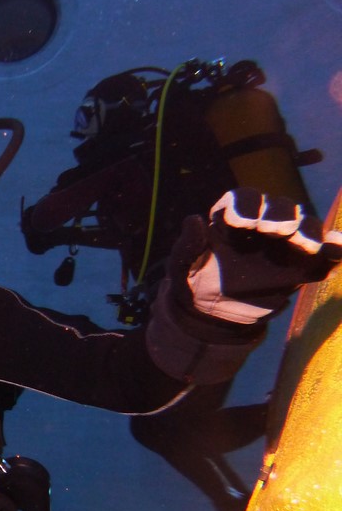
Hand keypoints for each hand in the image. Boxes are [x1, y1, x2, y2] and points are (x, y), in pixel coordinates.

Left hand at [171, 188, 341, 324]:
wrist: (213, 312)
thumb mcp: (183, 265)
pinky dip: (335, 250)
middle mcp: (263, 223)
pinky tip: (337, 250)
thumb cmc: (194, 281)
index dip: (246, 205)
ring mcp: (286, 243)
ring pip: (305, 226)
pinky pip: (325, 254)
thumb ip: (188, 244)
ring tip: (307, 245)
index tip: (244, 223)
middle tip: (277, 230)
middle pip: (279, 207)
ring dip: (310, 231)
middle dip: (280, 215)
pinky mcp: (303, 265)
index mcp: (232, 217)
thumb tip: (193, 219)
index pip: (244, 198)